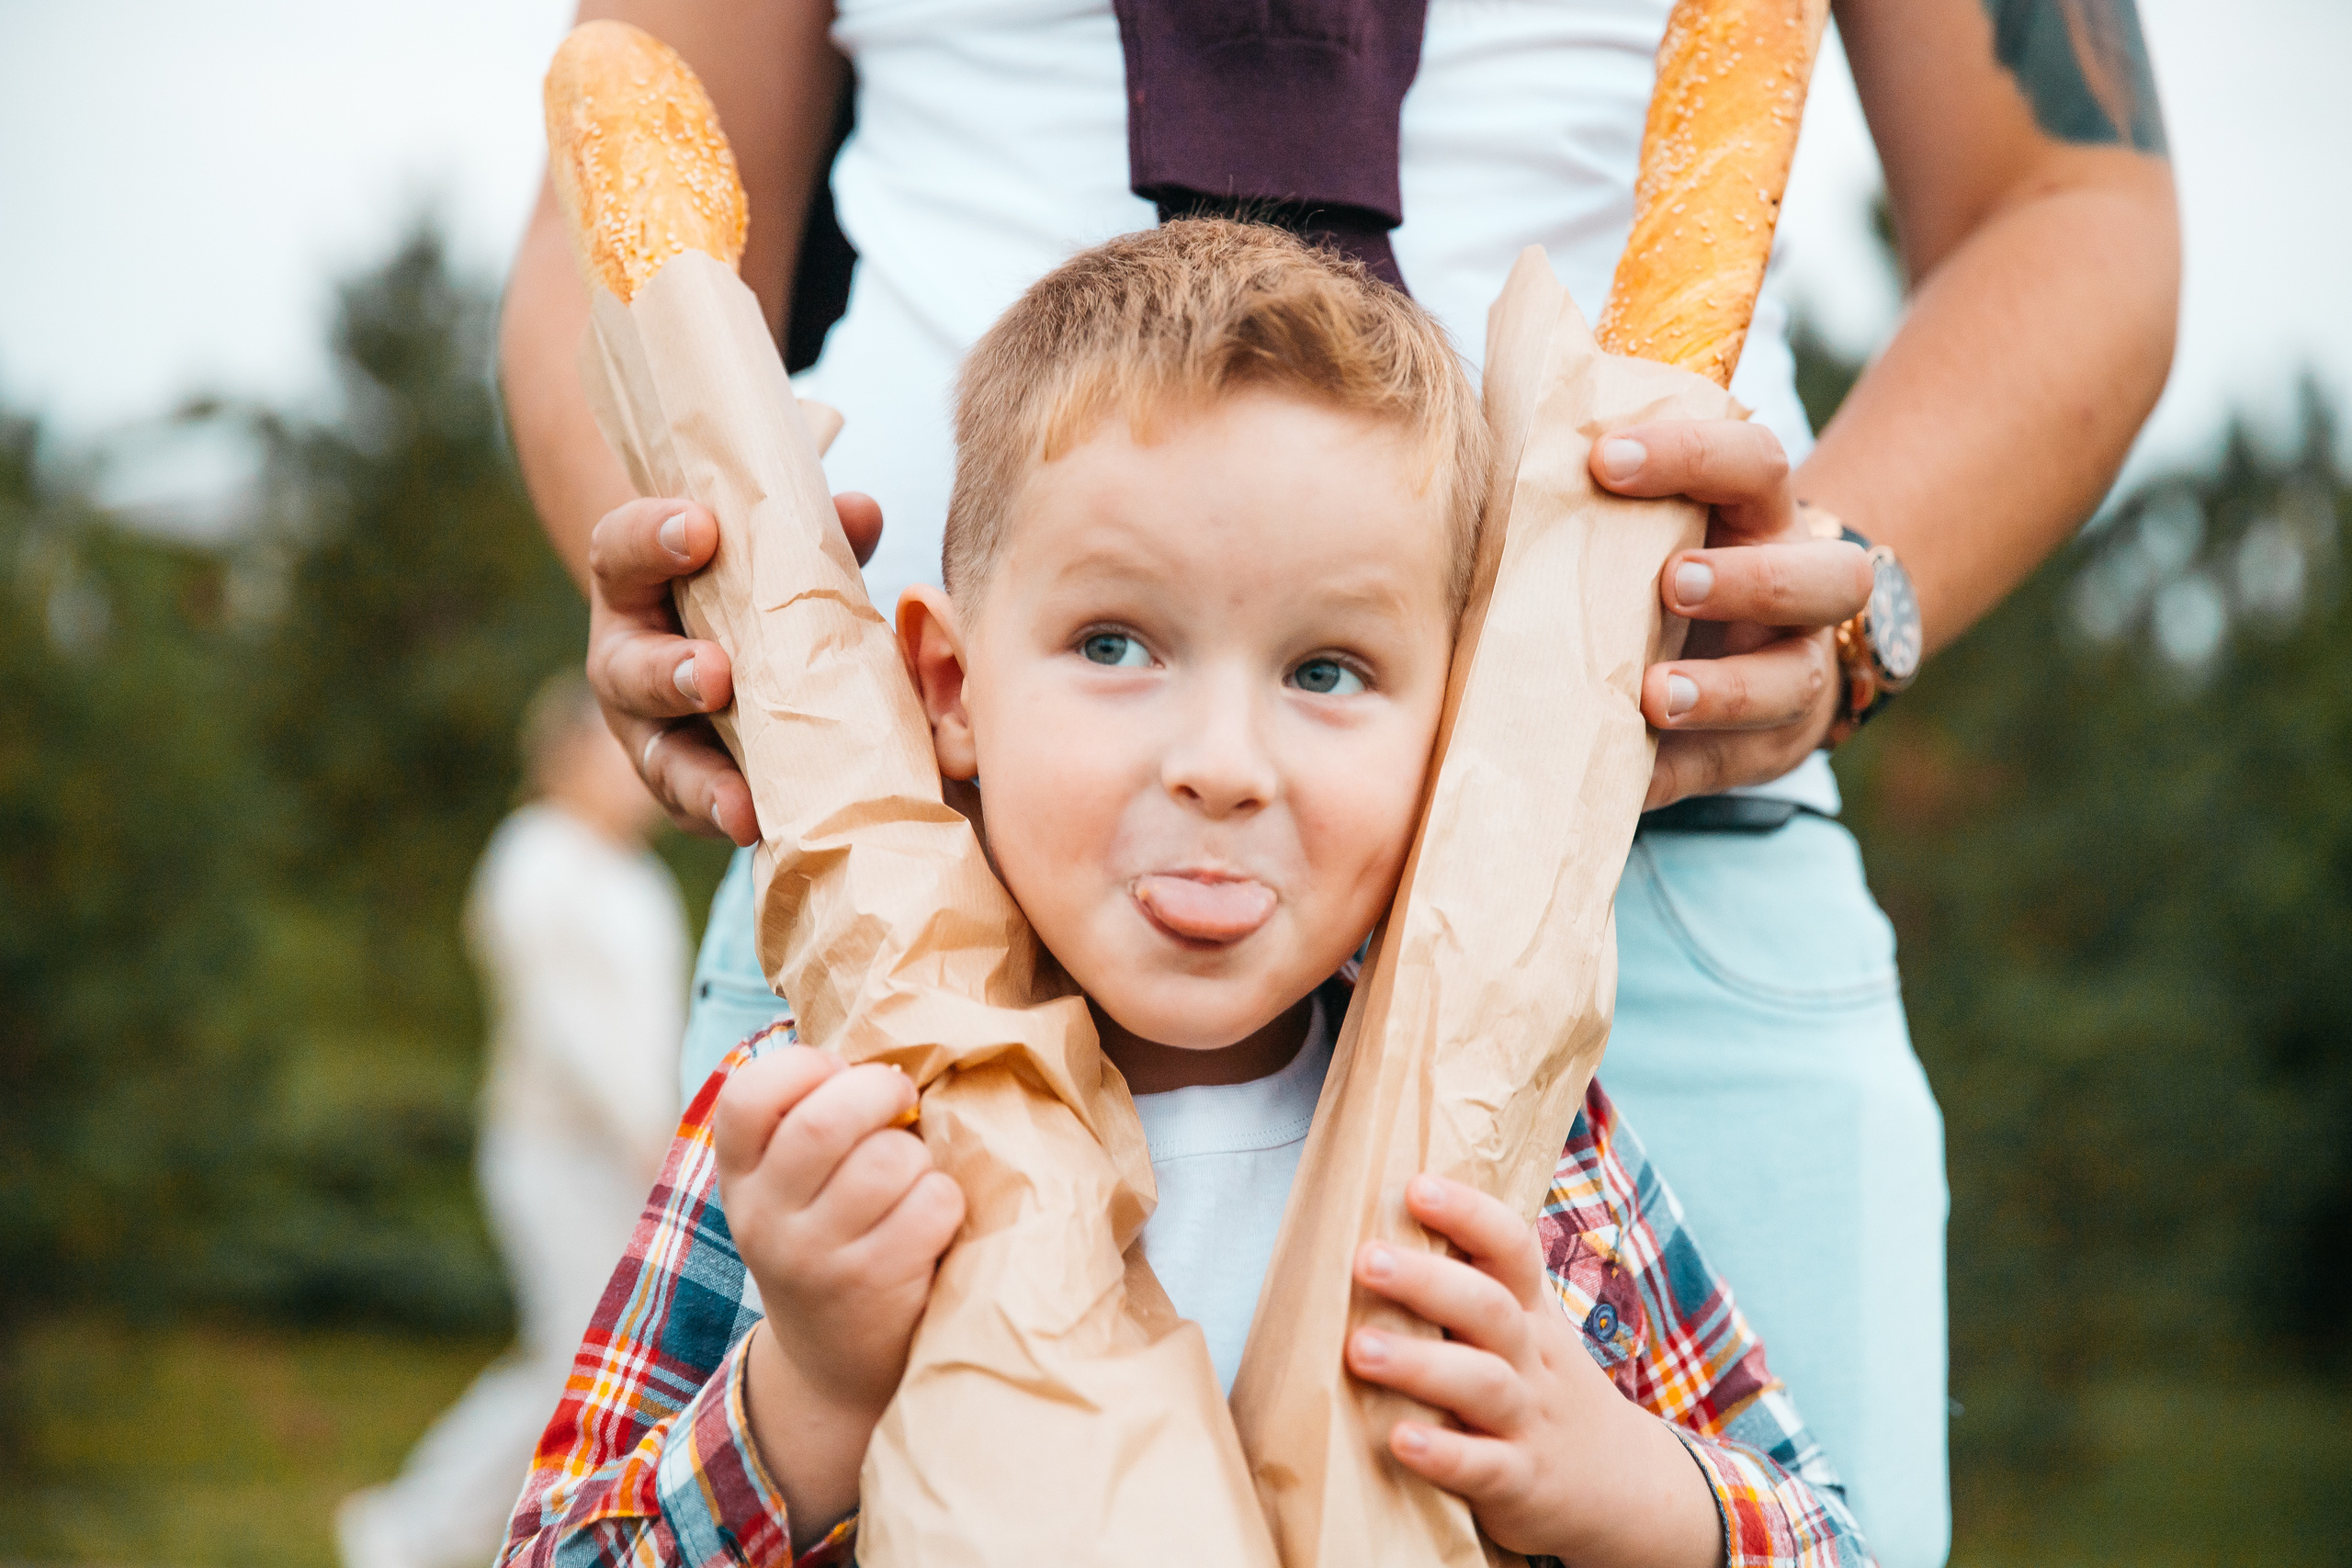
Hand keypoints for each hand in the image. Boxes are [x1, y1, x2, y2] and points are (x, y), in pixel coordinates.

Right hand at [587, 490, 884, 843]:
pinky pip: (699, 812)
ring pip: (661, 761)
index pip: (621, 551)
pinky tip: (761, 829)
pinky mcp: (685, 790)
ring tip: (738, 799)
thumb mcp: (771, 559)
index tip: (700, 526)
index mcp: (635, 587)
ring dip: (700, 779)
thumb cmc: (748, 594)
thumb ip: (813, 536)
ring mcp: (652, 735)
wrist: (731, 659)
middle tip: (717, 674)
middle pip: (630, 670)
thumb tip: (860, 512)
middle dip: (671, 674)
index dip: (651, 536)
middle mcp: (629, 663)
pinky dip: (729, 820)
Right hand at [714, 1047, 963, 1541]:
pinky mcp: (869, 1286)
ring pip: (888, 1161)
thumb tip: (886, 1031)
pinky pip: (930, 1204)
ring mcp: (813, 1257)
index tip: (840, 1076)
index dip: (806, 1066)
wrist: (836, 1368)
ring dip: (920, 1157)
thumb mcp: (793, 1187)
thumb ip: (813, 1119)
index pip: (749, 1095)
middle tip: (902, 1102)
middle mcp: (763, 1217)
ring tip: (914, 1178)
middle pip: (825, 1123)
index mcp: (740, 1175)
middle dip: (881, 1093)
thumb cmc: (832, 1240)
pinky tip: (933, 1222)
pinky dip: (946, 1200)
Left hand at [1347, 1175, 1720, 1566]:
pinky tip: (1399, 1439)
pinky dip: (1443, 1454)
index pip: (1511, 1248)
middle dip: (1426, 1281)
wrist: (1624, 1487)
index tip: (1416, 1187)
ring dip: (1419, 1364)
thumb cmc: (1544, 1389)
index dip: (1469, 1214)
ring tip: (1360, 1348)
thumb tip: (1385, 1212)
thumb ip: (1474, 1284)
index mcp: (1529, 1312)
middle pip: (1488, 1308)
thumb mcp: (1530, 1329)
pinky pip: (1483, 1466)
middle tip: (1366, 1260)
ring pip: (1483, 1384)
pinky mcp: (1520, 1482)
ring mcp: (1529, 1420)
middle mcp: (1532, 1358)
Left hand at [1589, 421, 1872, 809]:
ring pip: (1792, 680)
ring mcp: (1794, 672)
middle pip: (1824, 574)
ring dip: (1723, 690)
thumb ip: (1597, 498)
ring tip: (1653, 695)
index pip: (1755, 462)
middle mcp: (1801, 587)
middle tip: (1673, 582)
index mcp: (1761, 513)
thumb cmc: (1665, 562)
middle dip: (1747, 578)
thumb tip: (1474, 468)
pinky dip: (1678, 770)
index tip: (1605, 460)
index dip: (1692, 454)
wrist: (1743, 650)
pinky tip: (1630, 773)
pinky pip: (1732, 764)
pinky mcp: (1768, 748)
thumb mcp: (1651, 522)